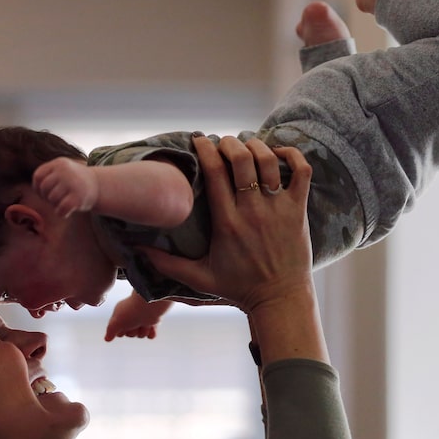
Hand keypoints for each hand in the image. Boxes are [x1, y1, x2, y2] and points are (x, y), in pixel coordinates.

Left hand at [33, 157, 98, 217]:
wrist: (99, 186)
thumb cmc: (75, 181)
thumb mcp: (62, 170)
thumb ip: (48, 175)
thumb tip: (35, 189)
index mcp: (59, 163)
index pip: (38, 176)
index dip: (38, 187)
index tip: (46, 192)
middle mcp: (65, 171)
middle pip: (44, 188)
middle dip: (47, 196)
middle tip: (56, 198)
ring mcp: (72, 183)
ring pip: (52, 199)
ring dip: (55, 204)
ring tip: (64, 201)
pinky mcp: (78, 198)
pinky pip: (61, 209)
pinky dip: (61, 213)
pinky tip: (67, 211)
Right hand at [104, 294, 171, 341]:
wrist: (151, 304)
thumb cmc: (132, 310)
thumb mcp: (116, 321)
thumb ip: (110, 330)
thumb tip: (107, 339)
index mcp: (121, 315)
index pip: (118, 332)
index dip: (121, 331)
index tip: (124, 324)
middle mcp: (131, 317)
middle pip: (130, 334)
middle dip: (133, 331)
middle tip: (135, 323)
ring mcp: (142, 319)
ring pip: (141, 335)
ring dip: (143, 330)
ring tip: (145, 322)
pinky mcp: (152, 321)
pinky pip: (150, 335)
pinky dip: (151, 332)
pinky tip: (151, 326)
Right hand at [145, 136, 313, 313]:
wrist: (279, 299)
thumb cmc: (238, 288)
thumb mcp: (199, 278)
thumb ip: (167, 264)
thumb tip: (137, 251)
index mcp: (227, 223)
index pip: (214, 173)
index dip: (205, 149)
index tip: (199, 140)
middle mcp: (252, 211)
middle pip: (241, 159)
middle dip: (229, 143)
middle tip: (222, 143)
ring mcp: (278, 209)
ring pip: (268, 161)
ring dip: (255, 146)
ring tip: (246, 145)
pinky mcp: (298, 210)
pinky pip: (302, 171)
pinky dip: (292, 154)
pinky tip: (278, 152)